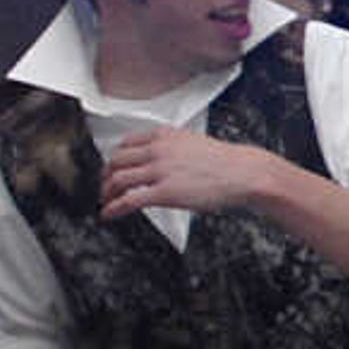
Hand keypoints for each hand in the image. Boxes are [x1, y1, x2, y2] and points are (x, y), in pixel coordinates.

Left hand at [100, 125, 270, 220]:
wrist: (243, 173)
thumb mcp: (191, 142)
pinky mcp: (163, 192)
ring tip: (106, 202)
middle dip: (106, 175)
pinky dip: (113, 208)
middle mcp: (157, 150)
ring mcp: (159, 170)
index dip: (114, 158)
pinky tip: (109, 214)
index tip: (112, 167)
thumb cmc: (224, 162)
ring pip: (117, 180)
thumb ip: (169, 147)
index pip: (125, 143)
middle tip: (105, 187)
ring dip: (106, 193)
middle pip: (116, 161)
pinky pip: (128, 200)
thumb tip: (156, 158)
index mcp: (163, 135)